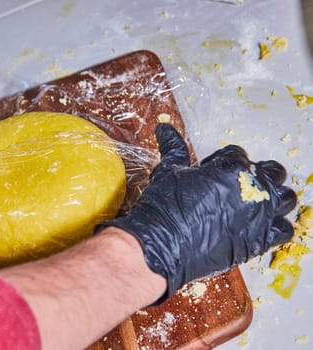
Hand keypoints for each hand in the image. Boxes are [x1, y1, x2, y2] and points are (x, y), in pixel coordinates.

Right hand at [102, 123, 296, 299]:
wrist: (161, 243)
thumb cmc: (164, 206)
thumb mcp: (169, 170)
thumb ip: (174, 147)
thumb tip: (164, 128)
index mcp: (232, 167)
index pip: (238, 154)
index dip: (223, 163)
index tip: (212, 175)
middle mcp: (253, 188)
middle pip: (272, 172)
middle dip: (257, 176)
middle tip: (235, 187)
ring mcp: (260, 215)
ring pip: (286, 199)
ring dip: (273, 199)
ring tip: (253, 206)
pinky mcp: (260, 240)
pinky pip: (284, 230)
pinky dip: (275, 227)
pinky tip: (256, 228)